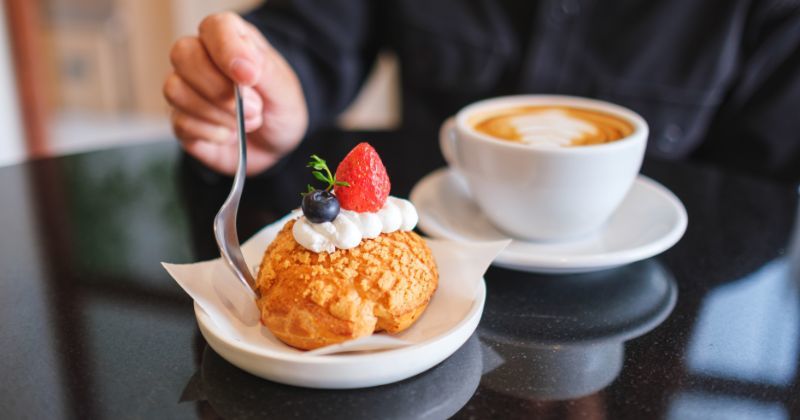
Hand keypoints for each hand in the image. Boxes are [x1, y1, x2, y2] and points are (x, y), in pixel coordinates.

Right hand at [164, 12, 307, 174]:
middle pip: (183, 55)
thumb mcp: (284, 87)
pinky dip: (212, 134)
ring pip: (175, 90)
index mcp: (230, 38)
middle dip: (220, 89)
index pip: (214, 27)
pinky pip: (181, 123)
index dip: (228, 51)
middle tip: (254, 108)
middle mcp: (201, 57)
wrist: (275, 142)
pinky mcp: (181, 119)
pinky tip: (230, 135)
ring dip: (217, 114)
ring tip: (246, 123)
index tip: (249, 78)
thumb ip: (264, 69)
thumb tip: (241, 66)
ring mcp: (186, 88)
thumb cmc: (279, 106)